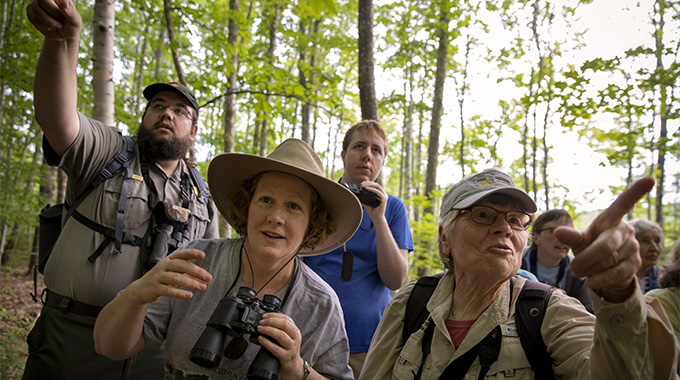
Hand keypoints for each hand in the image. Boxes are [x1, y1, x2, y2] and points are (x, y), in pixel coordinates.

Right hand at [26, 0, 81, 40]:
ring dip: (50, 22)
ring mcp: (36, 4)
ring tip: (58, 25)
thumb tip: (64, 2)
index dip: (57, 3)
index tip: (63, 9)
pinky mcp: (30, 12)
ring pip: (36, 10)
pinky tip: (50, 27)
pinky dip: (44, 27)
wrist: (64, 36)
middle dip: (52, 11)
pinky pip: (33, 19)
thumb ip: (71, 12)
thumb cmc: (71, 26)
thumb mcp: (75, 21)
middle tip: (60, 17)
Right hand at [128, 249, 211, 303]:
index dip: (192, 253)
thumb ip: (190, 275)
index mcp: (170, 260)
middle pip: (181, 265)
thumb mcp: (175, 273)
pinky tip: (189, 295)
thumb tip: (206, 279)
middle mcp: (164, 266)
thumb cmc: (162, 278)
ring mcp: (159, 277)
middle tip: (208, 277)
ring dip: (191, 283)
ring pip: (176, 278)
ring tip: (202, 287)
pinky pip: (168, 290)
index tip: (202, 255)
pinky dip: (179, 293)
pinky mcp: (155, 288)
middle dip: (196, 271)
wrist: (141, 289)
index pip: (181, 254)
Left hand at [257, 313, 307, 379]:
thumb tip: (266, 320)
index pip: (286, 318)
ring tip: (260, 329)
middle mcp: (295, 338)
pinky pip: (275, 348)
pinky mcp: (286, 357)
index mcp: (296, 331)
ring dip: (268, 330)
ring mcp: (291, 348)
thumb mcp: (289, 337)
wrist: (293, 367)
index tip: (265, 316)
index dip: (274, 315)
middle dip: (271, 321)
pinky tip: (260, 339)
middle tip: (261, 322)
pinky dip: (266, 342)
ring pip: (280, 335)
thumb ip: (281, 329)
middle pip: (284, 325)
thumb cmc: (288, 350)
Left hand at [361, 181, 387, 217]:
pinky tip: (367, 189)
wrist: (376, 218)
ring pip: (377, 186)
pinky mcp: (384, 199)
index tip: (361, 184)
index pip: (375, 185)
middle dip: (368, 183)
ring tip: (363, 186)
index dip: (368, 183)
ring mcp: (384, 196)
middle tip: (361, 184)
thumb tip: (356, 195)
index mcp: (380, 194)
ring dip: (370, 185)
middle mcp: (383, 194)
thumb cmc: (372, 211)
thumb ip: (362, 199)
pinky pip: (378, 192)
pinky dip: (372, 189)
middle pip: (376, 184)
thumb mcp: (366, 203)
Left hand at [554, 177, 654, 301]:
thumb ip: (571, 237)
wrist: (605, 271)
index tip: (650, 179)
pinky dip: (600, 279)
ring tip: (582, 272)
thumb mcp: (579, 242)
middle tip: (573, 268)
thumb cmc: (591, 249)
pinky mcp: (636, 264)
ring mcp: (634, 247)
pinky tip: (591, 281)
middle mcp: (626, 230)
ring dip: (591, 270)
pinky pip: (616, 273)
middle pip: (606, 246)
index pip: (624, 204)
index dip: (636, 192)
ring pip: (609, 262)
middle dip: (586, 259)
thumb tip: (557, 231)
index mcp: (611, 219)